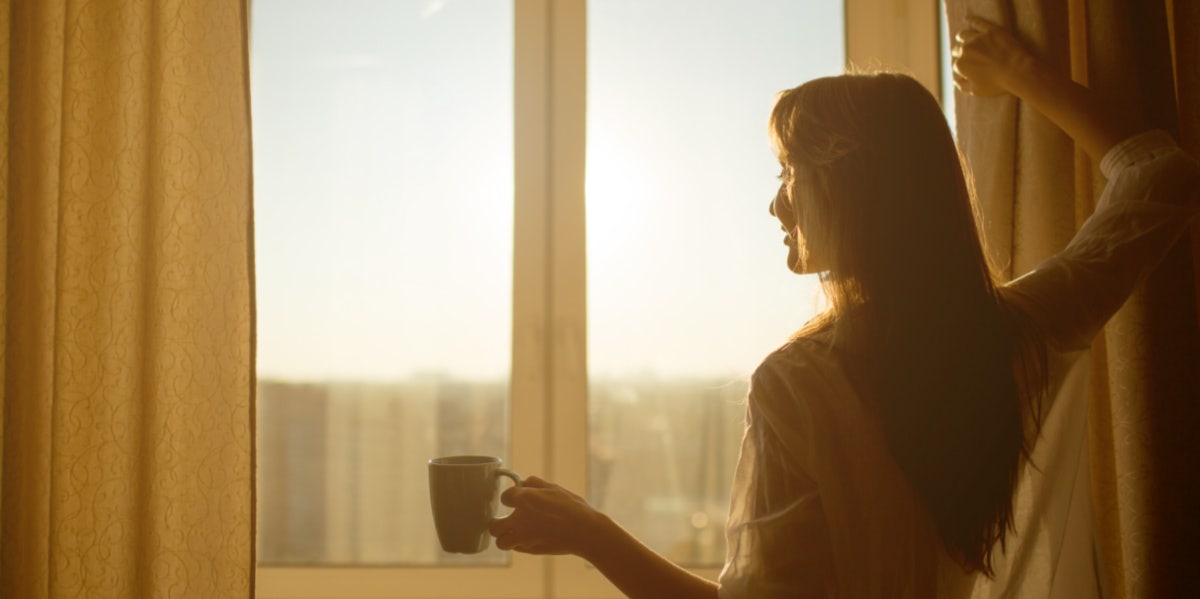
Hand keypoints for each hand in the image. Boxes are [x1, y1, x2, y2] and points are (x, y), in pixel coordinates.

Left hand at [488, 476, 610, 556]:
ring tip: (513, 533)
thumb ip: (534, 483)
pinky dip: (519, 544)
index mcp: (524, 499)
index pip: (504, 497)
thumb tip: (523, 482)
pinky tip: (529, 538)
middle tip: (505, 521)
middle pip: (494, 526)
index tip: (514, 499)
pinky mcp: (531, 550)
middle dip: (497, 523)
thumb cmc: (572, 507)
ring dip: (505, 538)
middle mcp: (519, 519)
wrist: (585, 531)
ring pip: (501, 542)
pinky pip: (517, 548)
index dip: (509, 497)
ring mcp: (524, 537)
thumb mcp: (553, 488)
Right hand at [951, 16, 1035, 96]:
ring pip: (963, 35)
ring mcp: (978, 38)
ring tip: (962, 38)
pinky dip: (971, 20)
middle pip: (957, 49)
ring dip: (962, 38)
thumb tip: (955, 79)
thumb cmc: (998, 84)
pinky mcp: (990, 30)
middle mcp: (965, 50)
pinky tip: (967, 19)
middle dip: (960, 53)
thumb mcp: (977, 91)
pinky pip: (977, 22)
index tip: (968, 69)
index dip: (962, 68)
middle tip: (967, 55)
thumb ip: (962, 86)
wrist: (1018, 71)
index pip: (956, 65)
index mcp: (960, 65)